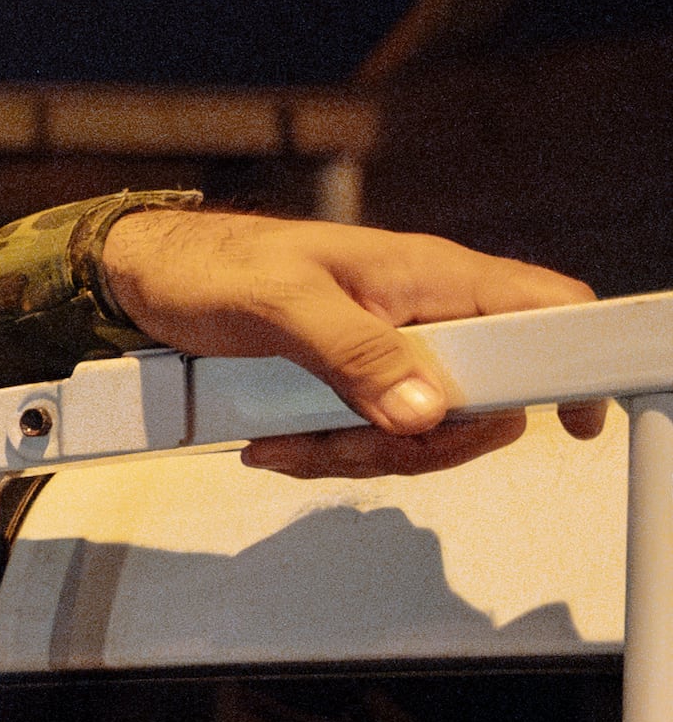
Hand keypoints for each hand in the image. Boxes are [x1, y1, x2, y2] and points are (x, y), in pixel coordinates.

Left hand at [93, 211, 602, 479]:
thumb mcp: (280, 307)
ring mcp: (388, 352)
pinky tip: (275, 446)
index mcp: (430, 276)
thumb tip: (426, 409)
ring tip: (285, 444)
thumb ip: (355, 355)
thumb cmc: (210, 267)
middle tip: (347, 444)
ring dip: (356, 454)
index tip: (571, 421)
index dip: (575, 364)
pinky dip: (325, 454)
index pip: (543, 308)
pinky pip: (369, 437)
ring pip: (421, 432)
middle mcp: (422, 314)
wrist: (146, 279)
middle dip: (420, 443)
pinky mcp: (351, 383)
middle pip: (483, 402)